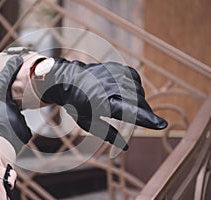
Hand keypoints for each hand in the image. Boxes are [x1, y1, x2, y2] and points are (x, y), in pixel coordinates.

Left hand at [36, 58, 167, 149]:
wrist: (68, 80)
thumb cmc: (77, 105)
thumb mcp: (88, 123)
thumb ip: (107, 134)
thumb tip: (126, 147)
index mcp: (101, 102)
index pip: (128, 112)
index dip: (146, 119)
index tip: (162, 124)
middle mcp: (110, 86)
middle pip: (138, 102)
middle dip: (143, 113)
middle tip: (138, 121)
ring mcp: (114, 74)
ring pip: (138, 91)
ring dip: (138, 101)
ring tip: (124, 106)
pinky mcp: (117, 67)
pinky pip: (135, 79)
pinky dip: (135, 88)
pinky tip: (126, 93)